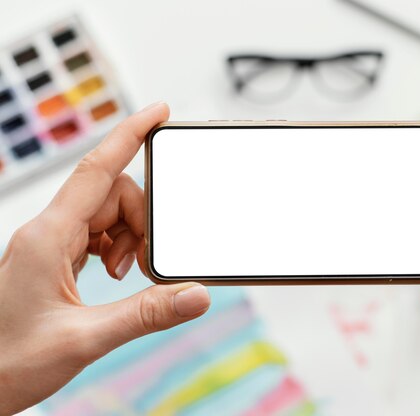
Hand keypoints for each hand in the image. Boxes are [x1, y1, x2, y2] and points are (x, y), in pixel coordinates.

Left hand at [0, 103, 210, 414]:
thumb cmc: (10, 360)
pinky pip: (97, 234)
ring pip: (108, 215)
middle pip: (112, 195)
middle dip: (140, 221)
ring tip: (124, 275)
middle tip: (143, 265)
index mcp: (48, 237)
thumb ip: (145, 314)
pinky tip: (114, 274)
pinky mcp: (55, 257)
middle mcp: (49, 231)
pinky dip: (117, 249)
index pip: (98, 170)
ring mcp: (50, 243)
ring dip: (129, 239)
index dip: (130, 135)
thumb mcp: (85, 339)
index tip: (159, 113)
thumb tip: (196, 295)